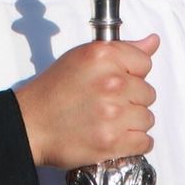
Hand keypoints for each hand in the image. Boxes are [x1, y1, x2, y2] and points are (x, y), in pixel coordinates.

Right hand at [15, 35, 158, 169]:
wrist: (31, 123)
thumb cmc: (54, 90)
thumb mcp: (83, 57)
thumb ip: (122, 49)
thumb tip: (153, 41)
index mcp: (103, 56)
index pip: (144, 64)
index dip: (132, 74)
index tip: (117, 81)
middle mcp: (111, 82)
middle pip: (148, 93)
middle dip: (132, 99)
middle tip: (108, 102)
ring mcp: (113, 113)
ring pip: (147, 118)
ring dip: (132, 122)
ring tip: (110, 120)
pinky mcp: (112, 142)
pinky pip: (144, 142)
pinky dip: (133, 142)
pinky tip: (116, 136)